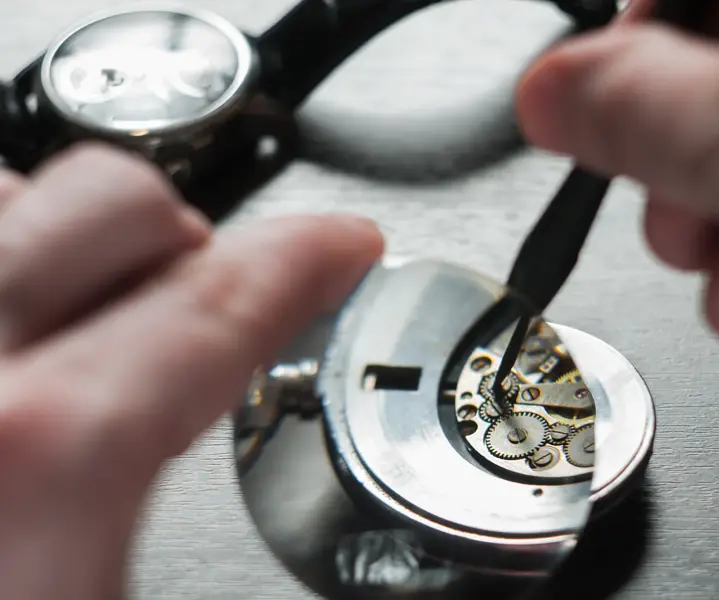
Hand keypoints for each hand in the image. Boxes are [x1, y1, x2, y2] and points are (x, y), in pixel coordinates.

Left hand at [0, 143, 382, 599]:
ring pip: (4, 196)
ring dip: (71, 238)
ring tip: (106, 313)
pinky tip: (27, 339)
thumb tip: (376, 566)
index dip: (307, 261)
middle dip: (188, 241)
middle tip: (213, 299)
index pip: (223, 303)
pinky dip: (9, 260)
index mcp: (45, 451)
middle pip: (109, 200)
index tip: (341, 245)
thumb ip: (247, 547)